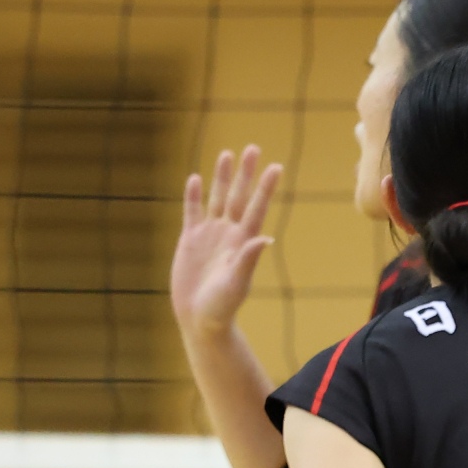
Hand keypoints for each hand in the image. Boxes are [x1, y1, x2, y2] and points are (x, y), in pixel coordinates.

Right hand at [174, 146, 280, 338]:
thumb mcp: (236, 283)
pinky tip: (194, 178)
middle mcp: (229, 234)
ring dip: (223, 177)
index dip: (266, 187)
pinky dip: (192, 196)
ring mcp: (210, 235)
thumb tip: (265, 239)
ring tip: (228, 153)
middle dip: (246, 173)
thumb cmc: (222, 307)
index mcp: (243, 242)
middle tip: (254, 148)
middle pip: (240, 196)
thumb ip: (248, 260)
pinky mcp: (190, 240)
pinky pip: (192, 212)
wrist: (200, 319)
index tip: (276, 166)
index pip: (257, 208)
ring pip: (217, 198)